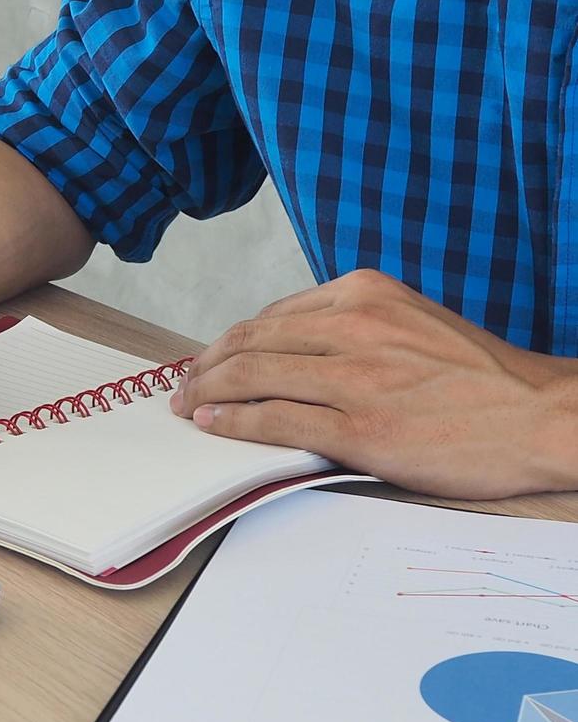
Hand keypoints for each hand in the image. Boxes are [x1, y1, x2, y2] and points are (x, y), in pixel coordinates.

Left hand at [168, 269, 577, 498]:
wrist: (542, 416)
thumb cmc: (479, 377)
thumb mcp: (410, 323)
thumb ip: (351, 327)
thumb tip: (287, 348)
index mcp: (364, 295)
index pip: (269, 317)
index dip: (226, 343)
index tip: (206, 360)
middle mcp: (354, 327)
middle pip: (249, 343)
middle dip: (204, 366)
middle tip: (181, 387)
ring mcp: (354, 378)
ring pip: (251, 377)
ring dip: (205, 393)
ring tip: (186, 407)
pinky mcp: (359, 427)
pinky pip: (274, 419)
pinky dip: (233, 421)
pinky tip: (213, 424)